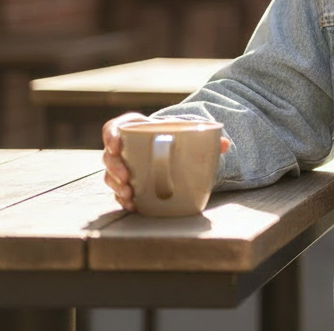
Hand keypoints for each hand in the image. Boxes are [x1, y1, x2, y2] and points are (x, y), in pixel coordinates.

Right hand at [101, 112, 229, 211]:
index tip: (116, 144)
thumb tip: (224, 144)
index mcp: (136, 128)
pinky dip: (123, 199)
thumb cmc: (178, 136)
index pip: (114, 127)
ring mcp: (123, 166)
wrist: (176, 148)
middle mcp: (124, 147)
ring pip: (110, 175)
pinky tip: (132, 205)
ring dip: (116, 185)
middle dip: (114, 167)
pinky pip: (118, 191)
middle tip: (126, 176)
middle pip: (109, 155)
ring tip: (129, 194)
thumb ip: (205, 136)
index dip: (111, 135)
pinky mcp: (126, 182)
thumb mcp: (188, 132)